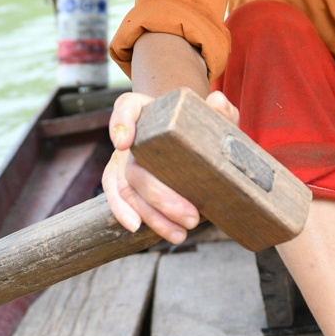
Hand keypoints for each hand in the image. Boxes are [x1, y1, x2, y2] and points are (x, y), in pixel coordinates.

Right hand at [101, 88, 238, 243]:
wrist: (184, 137)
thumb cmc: (194, 124)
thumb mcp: (210, 116)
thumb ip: (218, 109)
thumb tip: (217, 103)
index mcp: (145, 111)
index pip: (127, 107)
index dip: (122, 123)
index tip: (125, 142)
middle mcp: (129, 135)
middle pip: (132, 165)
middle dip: (159, 195)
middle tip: (191, 215)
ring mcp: (122, 160)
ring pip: (127, 189)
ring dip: (151, 214)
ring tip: (180, 232)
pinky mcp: (122, 181)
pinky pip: (117, 198)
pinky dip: (123, 213)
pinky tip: (138, 228)